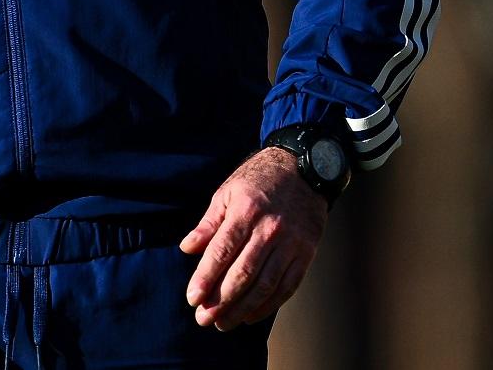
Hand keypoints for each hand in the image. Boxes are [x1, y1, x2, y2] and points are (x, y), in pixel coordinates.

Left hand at [179, 147, 327, 330]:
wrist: (304, 170)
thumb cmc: (258, 181)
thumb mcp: (227, 192)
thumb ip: (208, 224)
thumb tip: (186, 248)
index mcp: (246, 211)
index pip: (222, 250)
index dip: (206, 277)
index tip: (192, 298)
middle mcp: (270, 229)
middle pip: (243, 272)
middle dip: (221, 300)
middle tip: (203, 319)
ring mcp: (291, 243)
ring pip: (266, 284)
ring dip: (242, 308)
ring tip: (223, 322)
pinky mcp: (306, 253)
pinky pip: (287, 286)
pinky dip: (269, 305)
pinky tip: (250, 315)